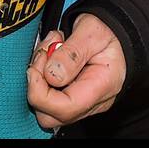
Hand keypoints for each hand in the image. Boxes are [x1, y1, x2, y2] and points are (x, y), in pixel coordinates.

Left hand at [26, 15, 126, 130]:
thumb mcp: (92, 32)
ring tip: (50, 50)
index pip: (65, 109)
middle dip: (37, 86)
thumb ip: (71, 53)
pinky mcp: (71, 97)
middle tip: (44, 55)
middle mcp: (92, 101)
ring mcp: (81, 102)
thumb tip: (51, 75)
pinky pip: (47, 98)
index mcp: (102, 86)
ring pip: (45, 108)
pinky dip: (41, 76)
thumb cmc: (108, 30)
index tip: (35, 67)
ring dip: (38, 78)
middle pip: (51, 117)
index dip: (40, 92)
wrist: (114, 31)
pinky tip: (50, 56)